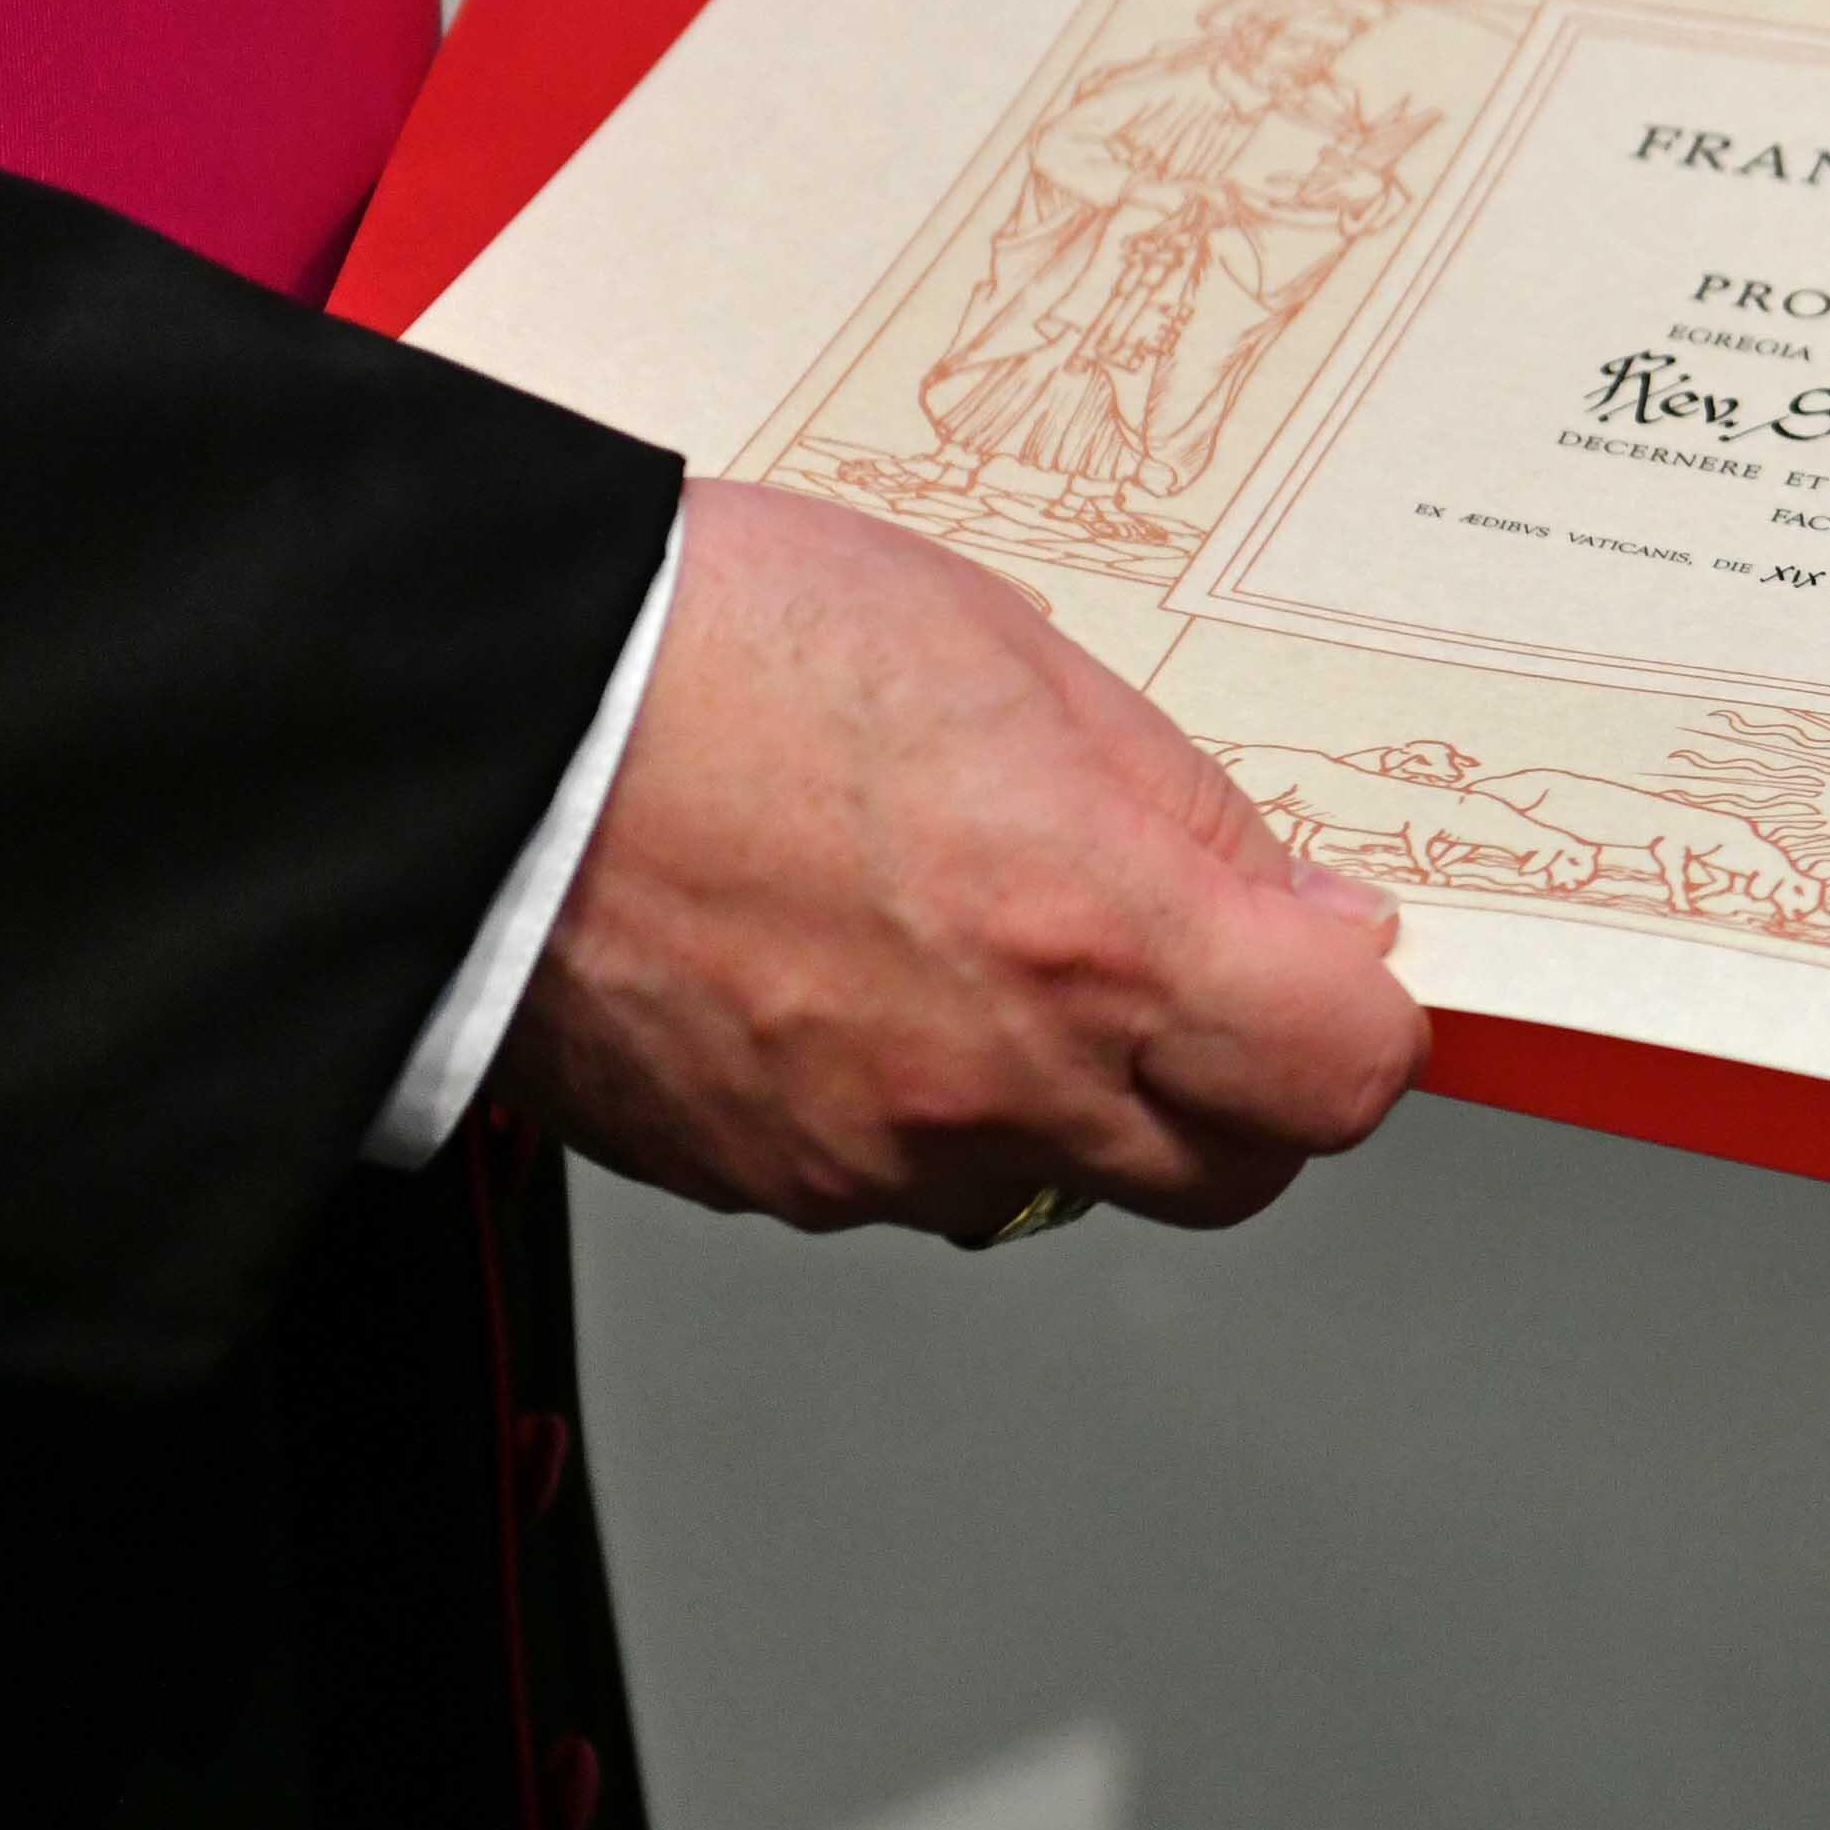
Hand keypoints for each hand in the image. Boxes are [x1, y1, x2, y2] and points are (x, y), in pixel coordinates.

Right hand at [504, 480, 1424, 1236]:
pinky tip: (859, 975)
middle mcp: (1000, 1078)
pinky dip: (922, 1103)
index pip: (1347, 1072)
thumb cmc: (716, 646)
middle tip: (1193, 964)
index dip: (1358, 1014)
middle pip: (1232, 1167)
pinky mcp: (760, 1177)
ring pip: (1063, 1182)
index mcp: (1095, 934)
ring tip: (982, 943)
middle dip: (1245, 1080)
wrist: (471, 722)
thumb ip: (1185, 811)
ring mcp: (873, 1149)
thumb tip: (1303, 910)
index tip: (1328, 952)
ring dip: (1076, 1097)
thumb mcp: (1021, 659)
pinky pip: (905, 1177)